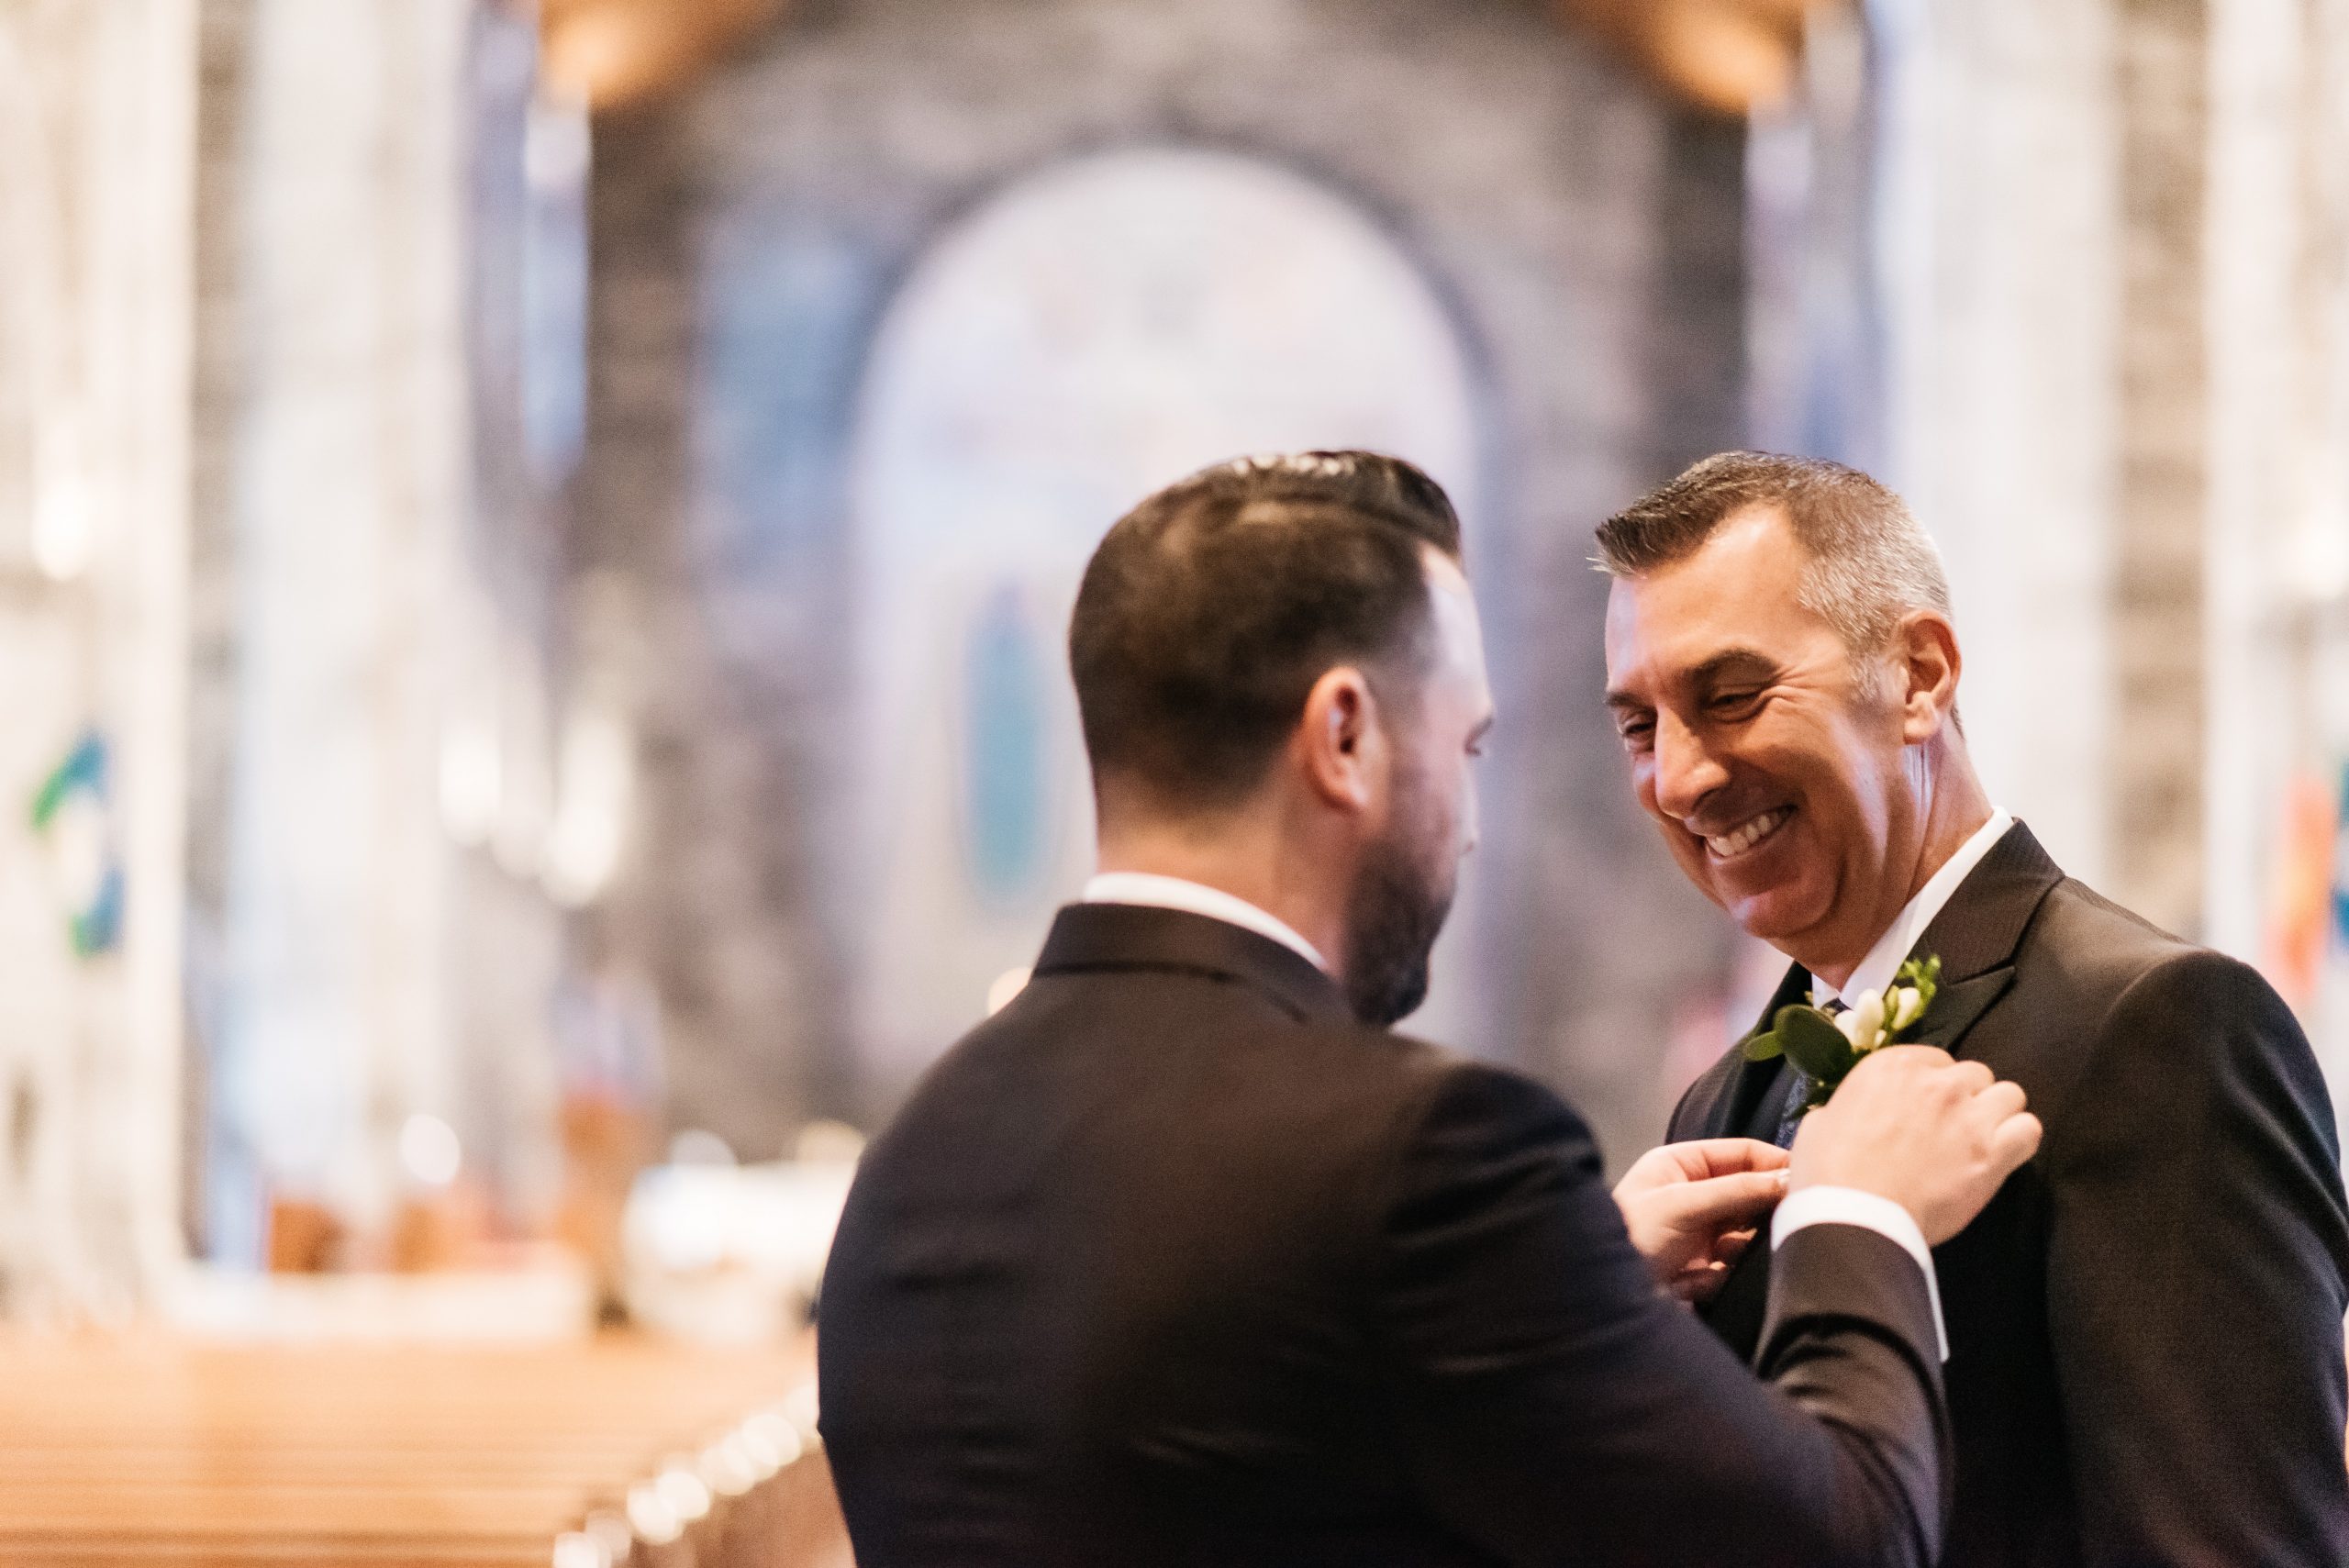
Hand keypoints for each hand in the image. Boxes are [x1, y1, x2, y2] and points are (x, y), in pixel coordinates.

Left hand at [1613, 1139, 1790, 1302]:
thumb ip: (1738, 1191)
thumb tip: (1790, 1180)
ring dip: (1742, 1249)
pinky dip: (1723, 1276)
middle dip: (1763, 1212)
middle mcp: (1693, 1196)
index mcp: (1681, 1166)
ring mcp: (1697, 1234)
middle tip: (1788, 1223)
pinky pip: (1733, 1269)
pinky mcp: (1700, 1271)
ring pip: (1745, 1236)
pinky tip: (1698, 1282)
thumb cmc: (1630, 1234)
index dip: (1775, 1164)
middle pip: (1749, 1196)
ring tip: (1727, 1257)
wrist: (1596, 1296)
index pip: (1741, 1154)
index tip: (1812, 1179)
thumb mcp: (1682, 1205)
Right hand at [1790, 1044, 2042, 1244]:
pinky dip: (2019, 1141)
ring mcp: (1969, 1115)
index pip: (1937, 1059)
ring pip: (2011, 1095)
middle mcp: (1937, 1082)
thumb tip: (1856, 1114)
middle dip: (1968, 1097)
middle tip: (1953, 1127)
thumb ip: (1850, 1105)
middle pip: (1976, 1074)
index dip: (1935, 1085)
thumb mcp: (1823, 1120)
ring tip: (1983, 1140)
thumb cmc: (1826, 1171)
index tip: (1926, 1108)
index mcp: (1892, 1066)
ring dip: (1998, 1114)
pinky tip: (2002, 1157)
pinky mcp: (1993, 1153)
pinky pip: (2029, 1130)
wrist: (1854, 1213)